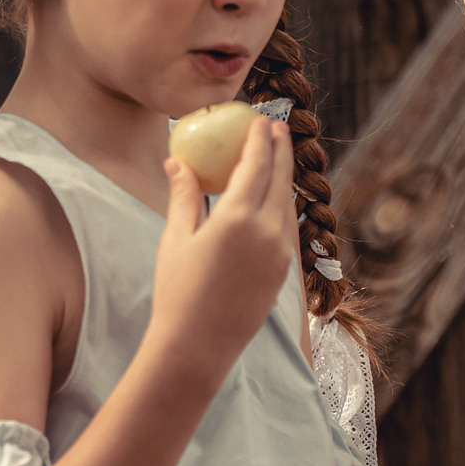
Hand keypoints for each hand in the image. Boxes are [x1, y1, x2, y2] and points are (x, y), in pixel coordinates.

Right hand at [146, 119, 296, 379]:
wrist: (198, 346)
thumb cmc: (177, 291)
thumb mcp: (176, 239)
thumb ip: (184, 196)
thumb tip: (177, 162)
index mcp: (239, 219)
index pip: (256, 166)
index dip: (260, 139)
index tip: (261, 119)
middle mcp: (268, 233)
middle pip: (281, 180)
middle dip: (281, 150)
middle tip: (278, 126)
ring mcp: (281, 254)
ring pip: (288, 203)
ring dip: (284, 176)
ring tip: (278, 157)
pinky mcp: (284, 272)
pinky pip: (288, 227)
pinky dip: (283, 204)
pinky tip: (274, 199)